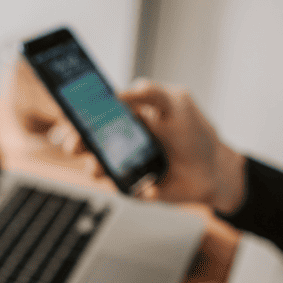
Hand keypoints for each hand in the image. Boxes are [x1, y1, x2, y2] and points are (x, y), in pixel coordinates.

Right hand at [47, 79, 247, 213]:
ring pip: (99, 168)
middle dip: (77, 143)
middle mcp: (121, 141)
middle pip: (88, 142)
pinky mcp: (134, 188)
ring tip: (98, 168)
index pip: (94, 113)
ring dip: (95, 168)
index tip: (68, 117)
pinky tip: (151, 186)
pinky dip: (136, 189)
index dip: (77, 115)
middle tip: (73, 145)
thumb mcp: (176, 102)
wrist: (214, 170)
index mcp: (127, 117)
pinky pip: (124, 190)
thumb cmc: (195, 133)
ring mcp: (125, 166)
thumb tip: (120, 93)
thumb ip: (150, 92)